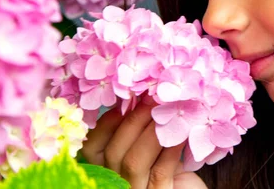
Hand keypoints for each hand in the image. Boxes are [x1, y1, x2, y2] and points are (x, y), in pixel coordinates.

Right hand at [81, 98, 207, 188]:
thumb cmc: (171, 167)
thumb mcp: (152, 147)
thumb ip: (142, 129)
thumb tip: (144, 95)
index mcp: (110, 167)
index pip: (92, 147)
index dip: (105, 123)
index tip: (124, 103)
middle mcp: (117, 182)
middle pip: (113, 151)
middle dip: (133, 120)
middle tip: (152, 98)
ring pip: (133, 161)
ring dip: (151, 131)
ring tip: (167, 111)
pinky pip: (160, 171)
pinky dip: (170, 148)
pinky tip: (181, 132)